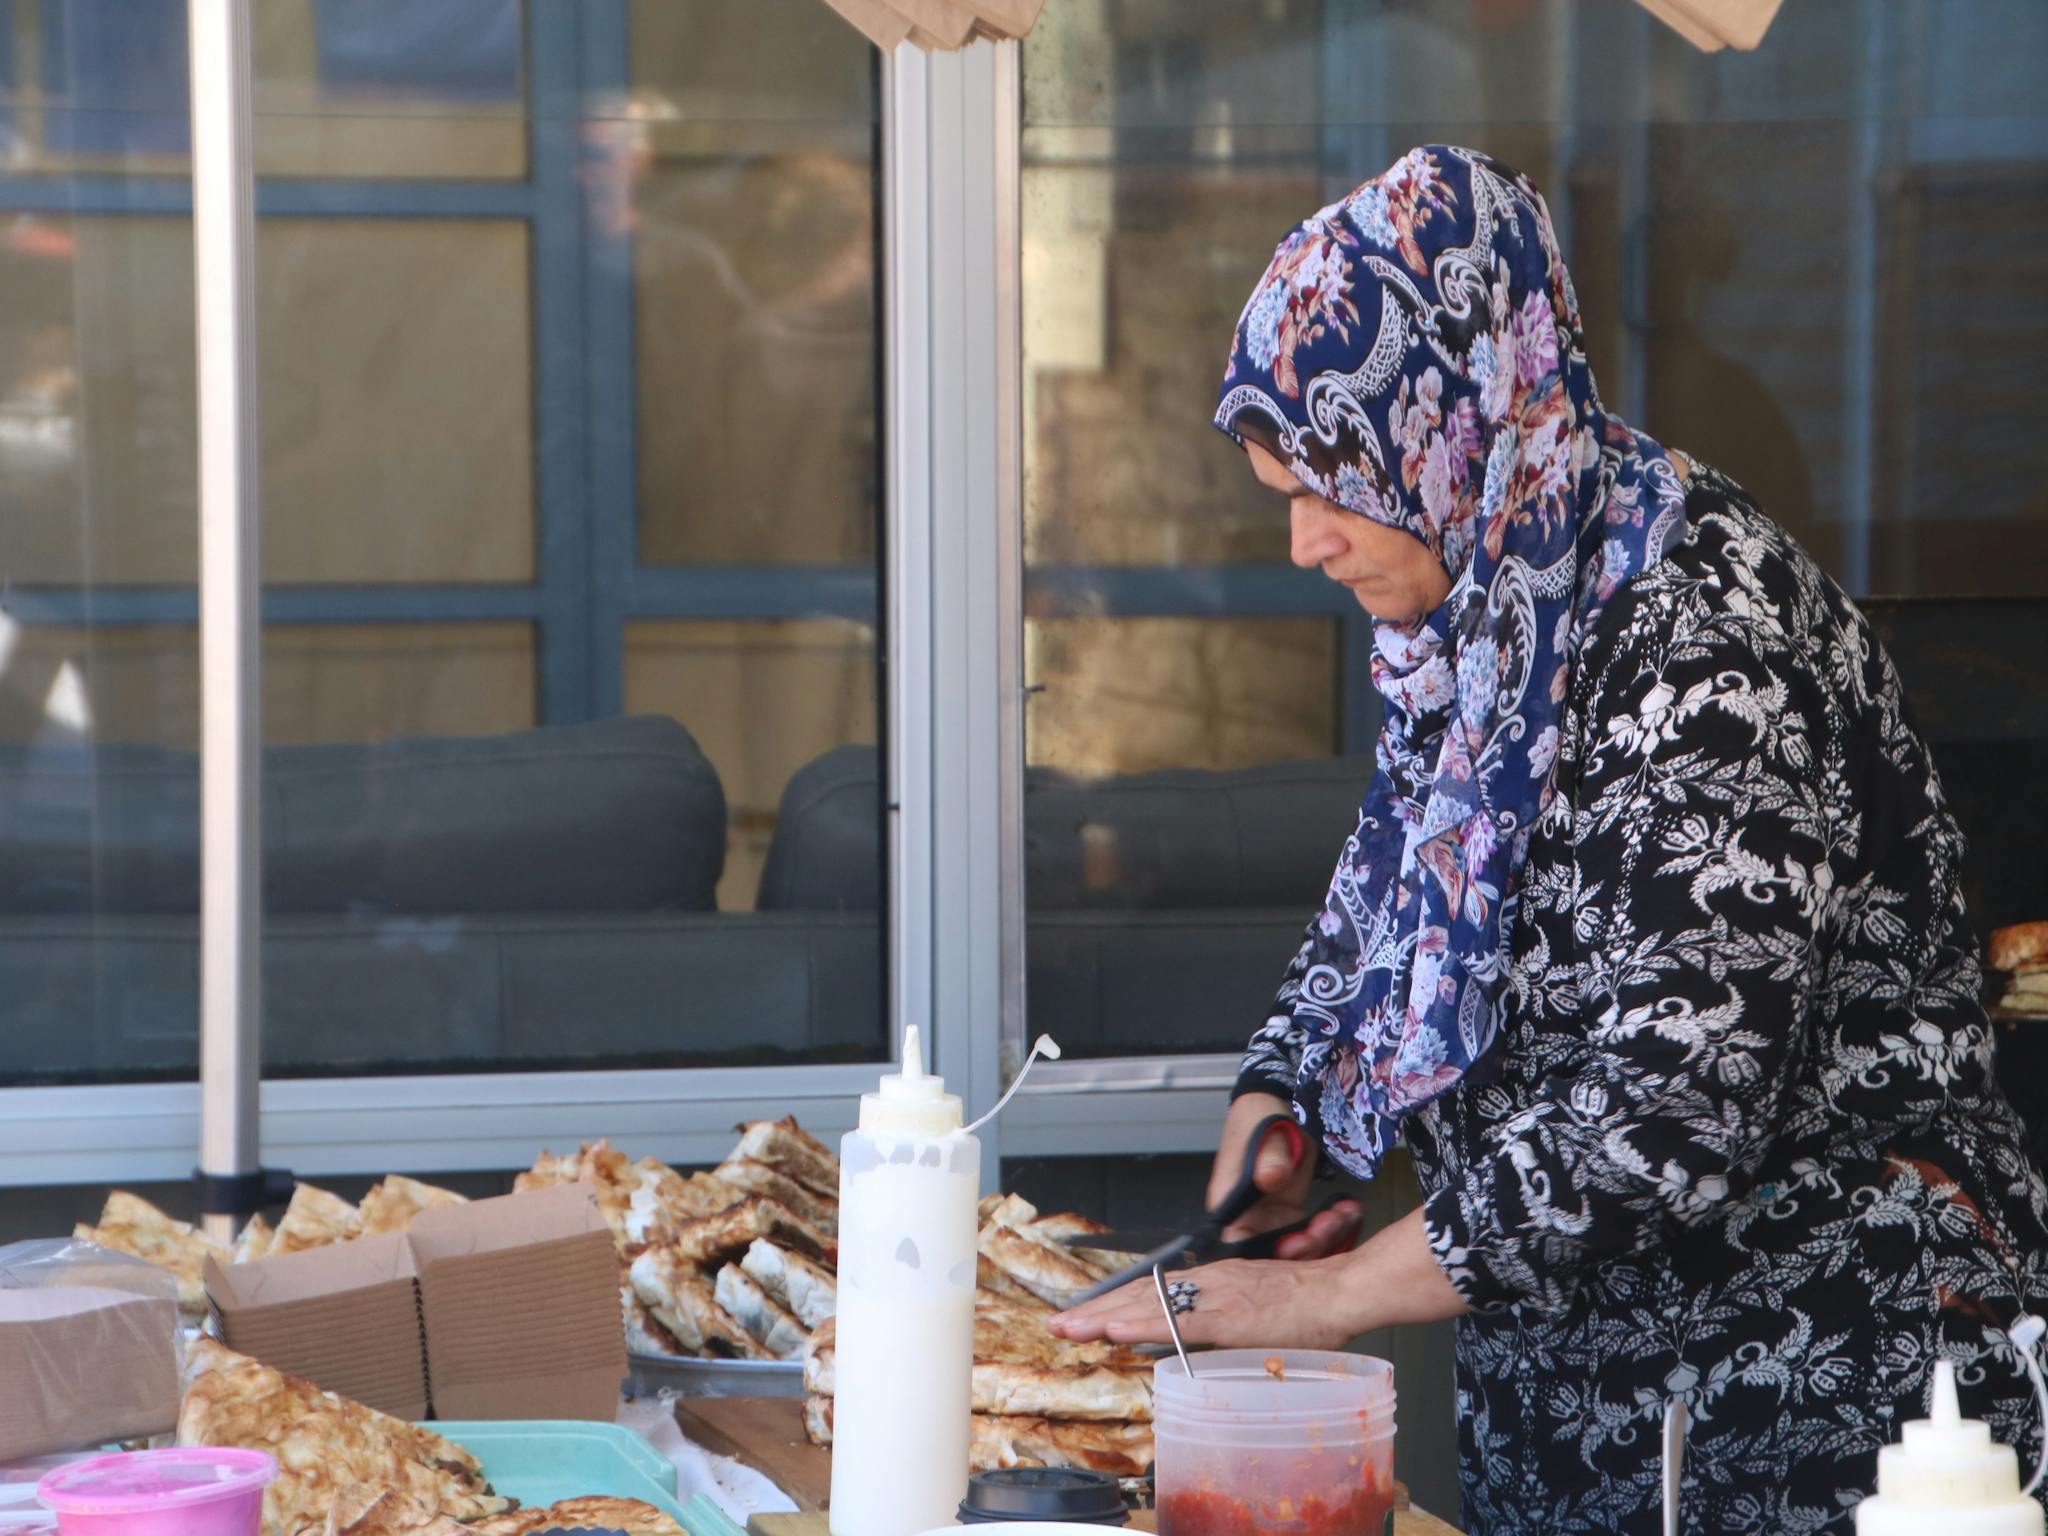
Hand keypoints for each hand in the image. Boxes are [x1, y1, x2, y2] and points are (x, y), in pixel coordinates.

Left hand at [1047, 1207, 1467, 1350]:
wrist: (1339, 1290)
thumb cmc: (1307, 1305)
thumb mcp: (1255, 1310)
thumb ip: (1226, 1323)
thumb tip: (1202, 1342)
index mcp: (1212, 1283)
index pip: (1153, 1292)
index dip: (1115, 1303)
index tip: (1084, 1314)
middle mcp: (1206, 1282)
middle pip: (1140, 1295)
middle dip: (1096, 1310)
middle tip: (1059, 1324)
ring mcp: (1214, 1296)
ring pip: (1148, 1304)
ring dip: (1105, 1316)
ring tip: (1071, 1326)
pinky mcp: (1226, 1313)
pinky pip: (1176, 1319)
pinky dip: (1142, 1323)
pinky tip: (1115, 1329)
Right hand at [1212, 1092, 1361, 1258]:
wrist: (1278, 1104)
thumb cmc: (1260, 1117)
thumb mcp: (1265, 1132)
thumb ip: (1269, 1158)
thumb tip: (1271, 1180)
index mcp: (1231, 1204)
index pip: (1237, 1245)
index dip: (1264, 1255)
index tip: (1295, 1244)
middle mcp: (1249, 1218)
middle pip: (1273, 1254)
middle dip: (1306, 1247)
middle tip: (1330, 1223)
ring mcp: (1272, 1218)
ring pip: (1298, 1247)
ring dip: (1326, 1237)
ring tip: (1345, 1212)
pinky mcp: (1293, 1213)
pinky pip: (1313, 1232)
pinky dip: (1334, 1226)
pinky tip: (1350, 1211)